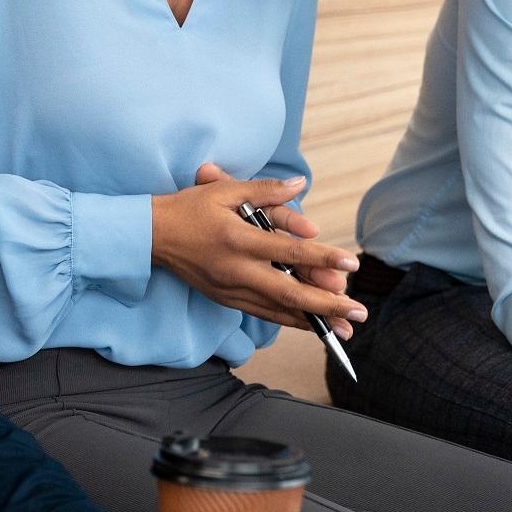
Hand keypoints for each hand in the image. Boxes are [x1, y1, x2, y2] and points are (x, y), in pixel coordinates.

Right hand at [151, 163, 363, 334]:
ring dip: (314, 320)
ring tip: (345, 328)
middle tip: (359, 312)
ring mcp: (231, 289)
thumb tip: (301, 184)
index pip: (289, 250)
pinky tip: (312, 326)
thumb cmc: (190, 208)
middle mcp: (236, 270)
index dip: (322, 257)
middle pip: (289, 292)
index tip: (351, 263)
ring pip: (279, 309)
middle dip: (327, 304)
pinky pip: (264, 313)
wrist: (152, 236)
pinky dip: (290, 320)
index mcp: (238, 239)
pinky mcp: (226, 299)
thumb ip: (266, 191)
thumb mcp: (225, 191)